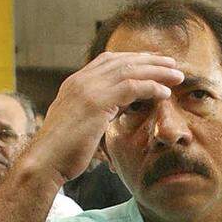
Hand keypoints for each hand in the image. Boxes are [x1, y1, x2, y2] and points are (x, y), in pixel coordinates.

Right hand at [28, 51, 184, 183]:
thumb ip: (95, 113)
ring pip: (129, 70)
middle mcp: (80, 80)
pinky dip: (150, 88)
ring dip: (156, 72)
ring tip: (177, 76)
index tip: (153, 63)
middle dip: (149, 60)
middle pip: (122, 61)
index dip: (133, 59)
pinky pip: (131, 87)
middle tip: (172, 63)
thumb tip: (113, 112)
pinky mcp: (96, 103)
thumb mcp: (79, 125)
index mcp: (75, 83)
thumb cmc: (61, 152)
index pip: (108, 61)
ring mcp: (87, 89)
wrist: (44, 162)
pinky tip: (164, 93)